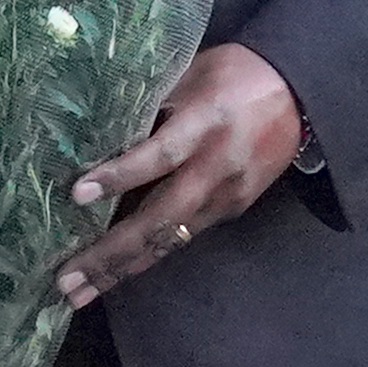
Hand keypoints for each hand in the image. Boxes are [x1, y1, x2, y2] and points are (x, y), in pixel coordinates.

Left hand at [53, 41, 303, 308]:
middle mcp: (216, 168)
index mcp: (205, 124)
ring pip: (169, 241)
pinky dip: (146, 255)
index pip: (159, 156)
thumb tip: (94, 131)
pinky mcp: (231, 211)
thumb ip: (152, 106)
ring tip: (79, 293)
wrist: (301, 95)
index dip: (119, 175)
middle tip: (66, 280)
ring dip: (122, 269)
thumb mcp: (192, 74)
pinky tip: (113, 272)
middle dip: (110, 253)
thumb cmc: (236, 73)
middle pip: (160, 219)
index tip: (77, 194)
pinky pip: (182, 237)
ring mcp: (227, 197)